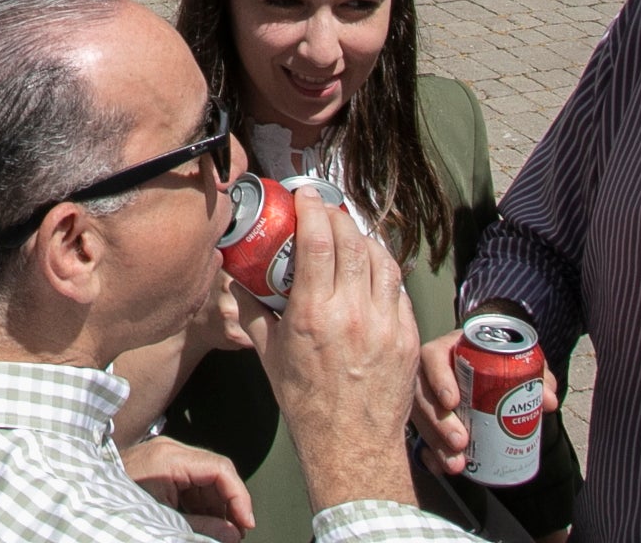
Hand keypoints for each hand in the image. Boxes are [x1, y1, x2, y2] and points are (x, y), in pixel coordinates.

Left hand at [121, 436, 251, 535]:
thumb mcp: (162, 520)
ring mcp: (166, 457)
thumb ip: (200, 527)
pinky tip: (204, 524)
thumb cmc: (119, 506)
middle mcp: (171, 450)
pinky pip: (192, 483)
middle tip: (237, 534)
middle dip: (229, 504)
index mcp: (170, 458)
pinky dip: (201, 504)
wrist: (85, 497)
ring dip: (217, 507)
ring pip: (206, 480)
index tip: (246, 523)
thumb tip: (233, 535)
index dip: (239, 496)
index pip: (220, 468)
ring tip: (221, 534)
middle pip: (216, 473)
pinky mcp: (162, 467)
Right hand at [252, 185, 419, 509]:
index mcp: (313, 313)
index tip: (306, 194)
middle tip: (327, 211)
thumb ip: (251, 311)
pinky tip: (372, 272)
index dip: (313, 206)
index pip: (318, 238)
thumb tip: (234, 278)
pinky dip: (384, 272)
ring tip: (351, 236)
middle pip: (352, 239)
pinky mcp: (407, 337)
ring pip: (381, 258)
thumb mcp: (268, 355)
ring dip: (364, 239)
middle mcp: (352, 312)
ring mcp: (385, 323)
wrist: (350, 445)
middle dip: (339, 216)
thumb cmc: (306, 403)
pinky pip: (398, 288)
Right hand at [412, 320, 562, 474]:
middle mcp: (432, 372)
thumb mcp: (519, 362)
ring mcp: (428, 397)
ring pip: (420, 418)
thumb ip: (535, 375)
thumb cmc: (503, 363)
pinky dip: (429, 454)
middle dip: (438, 422)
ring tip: (456, 464)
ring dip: (435, 443)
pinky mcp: (428, 419)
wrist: (494, 375)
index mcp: (450, 350)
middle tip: (460, 442)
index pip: (432, 357)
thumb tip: (547, 400)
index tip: (452, 402)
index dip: (438, 379)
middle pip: (423, 394)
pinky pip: (421, 437)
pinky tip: (440, 468)